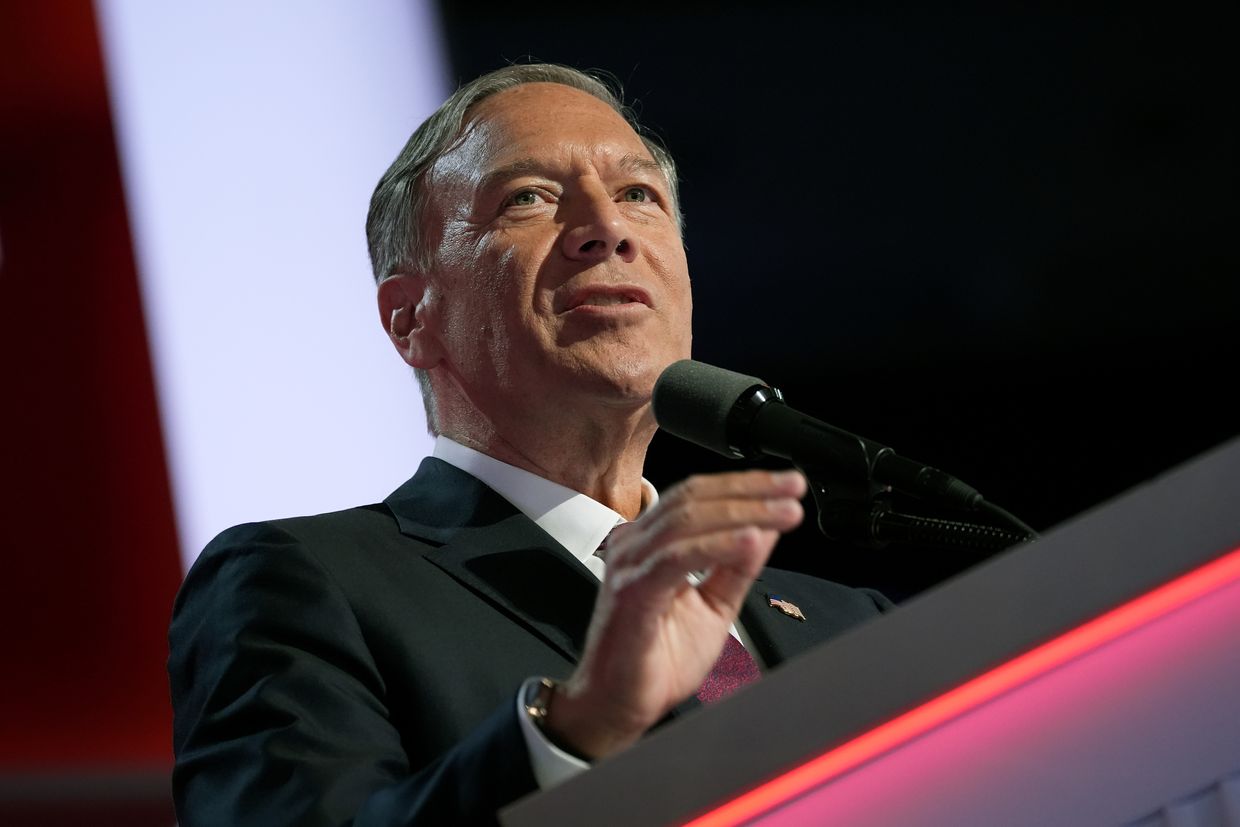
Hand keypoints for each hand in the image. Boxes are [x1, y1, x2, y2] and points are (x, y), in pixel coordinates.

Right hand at [543, 468, 806, 758]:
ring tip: (782, 512)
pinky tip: (750, 540)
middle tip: (792, 490)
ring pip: (688, 520)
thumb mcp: (715, 606)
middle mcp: (636, 545)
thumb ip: (736, 567)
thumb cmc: (655, 660)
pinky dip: (718, 545)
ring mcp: (630, 565)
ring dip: (743, 512)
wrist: (617, 707)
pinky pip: (677, 558)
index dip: (745, 486)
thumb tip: (765, 528)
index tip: (787, 486)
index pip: (699, 496)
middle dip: (750, 491)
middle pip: (695, 498)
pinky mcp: (632, 592)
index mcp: (651, 543)